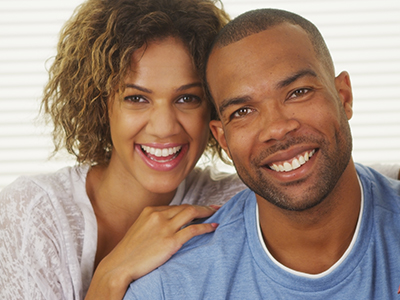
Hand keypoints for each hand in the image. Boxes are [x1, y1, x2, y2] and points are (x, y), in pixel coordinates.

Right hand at [85, 204, 218, 299]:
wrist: (119, 265)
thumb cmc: (129, 252)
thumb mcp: (140, 229)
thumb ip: (153, 223)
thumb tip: (168, 225)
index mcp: (150, 211)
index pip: (176, 206)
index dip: (190, 207)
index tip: (200, 209)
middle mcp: (158, 215)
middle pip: (185, 207)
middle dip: (202, 207)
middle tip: (214, 207)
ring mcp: (164, 227)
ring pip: (191, 213)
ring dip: (207, 212)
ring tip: (217, 213)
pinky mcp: (170, 241)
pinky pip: (193, 229)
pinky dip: (205, 227)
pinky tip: (213, 227)